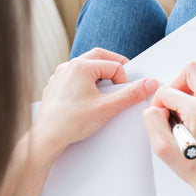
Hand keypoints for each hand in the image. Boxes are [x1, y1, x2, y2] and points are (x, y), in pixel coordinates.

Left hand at [33, 48, 157, 154]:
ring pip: (86, 67)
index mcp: (80, 66)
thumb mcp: (107, 108)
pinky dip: (87, 82)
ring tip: (106, 90)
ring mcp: (60, 76)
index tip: (125, 95)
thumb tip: (149, 84)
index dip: (124, 80)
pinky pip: (75, 77)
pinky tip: (90, 99)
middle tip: (123, 80)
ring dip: (100, 75)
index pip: (114, 65)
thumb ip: (131, 94)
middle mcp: (68, 67)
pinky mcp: (56, 87)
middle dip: (114, 67)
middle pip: (99, 57)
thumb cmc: (70, 122)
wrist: (46, 138)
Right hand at [143, 61, 195, 194]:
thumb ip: (152, 120)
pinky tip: (191, 124)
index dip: (158, 104)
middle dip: (175, 84)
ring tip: (181, 118)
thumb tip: (155, 108)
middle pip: (191, 70)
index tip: (161, 119)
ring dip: (186, 94)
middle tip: (171, 105)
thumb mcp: (163, 148)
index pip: (168, 91)